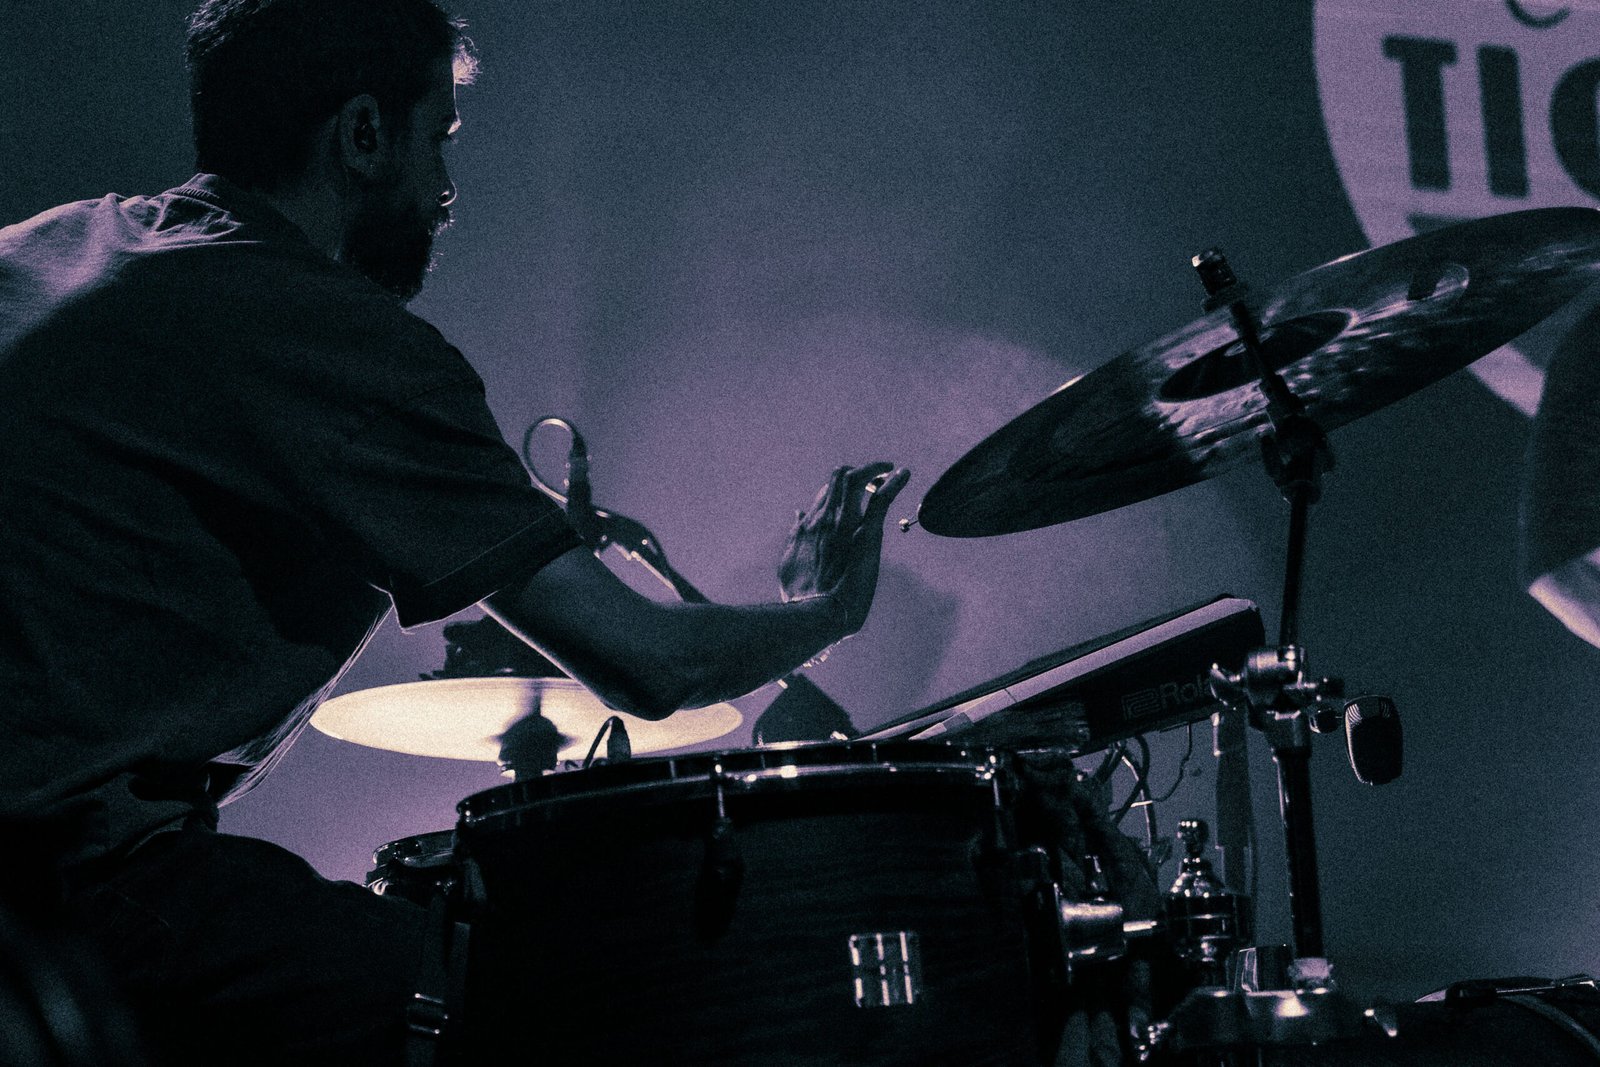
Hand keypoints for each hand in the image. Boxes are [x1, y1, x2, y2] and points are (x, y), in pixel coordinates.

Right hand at [779, 462, 910, 637]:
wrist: (816, 610)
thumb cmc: (801, 593)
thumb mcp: (789, 560)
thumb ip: (794, 535)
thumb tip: (797, 513)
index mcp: (809, 524)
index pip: (826, 493)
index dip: (840, 487)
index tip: (852, 489)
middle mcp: (825, 516)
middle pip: (839, 479)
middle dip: (857, 472)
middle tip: (873, 474)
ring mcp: (845, 522)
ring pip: (856, 480)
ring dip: (873, 470)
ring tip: (886, 467)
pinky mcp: (867, 533)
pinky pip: (881, 500)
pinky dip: (895, 484)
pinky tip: (904, 474)